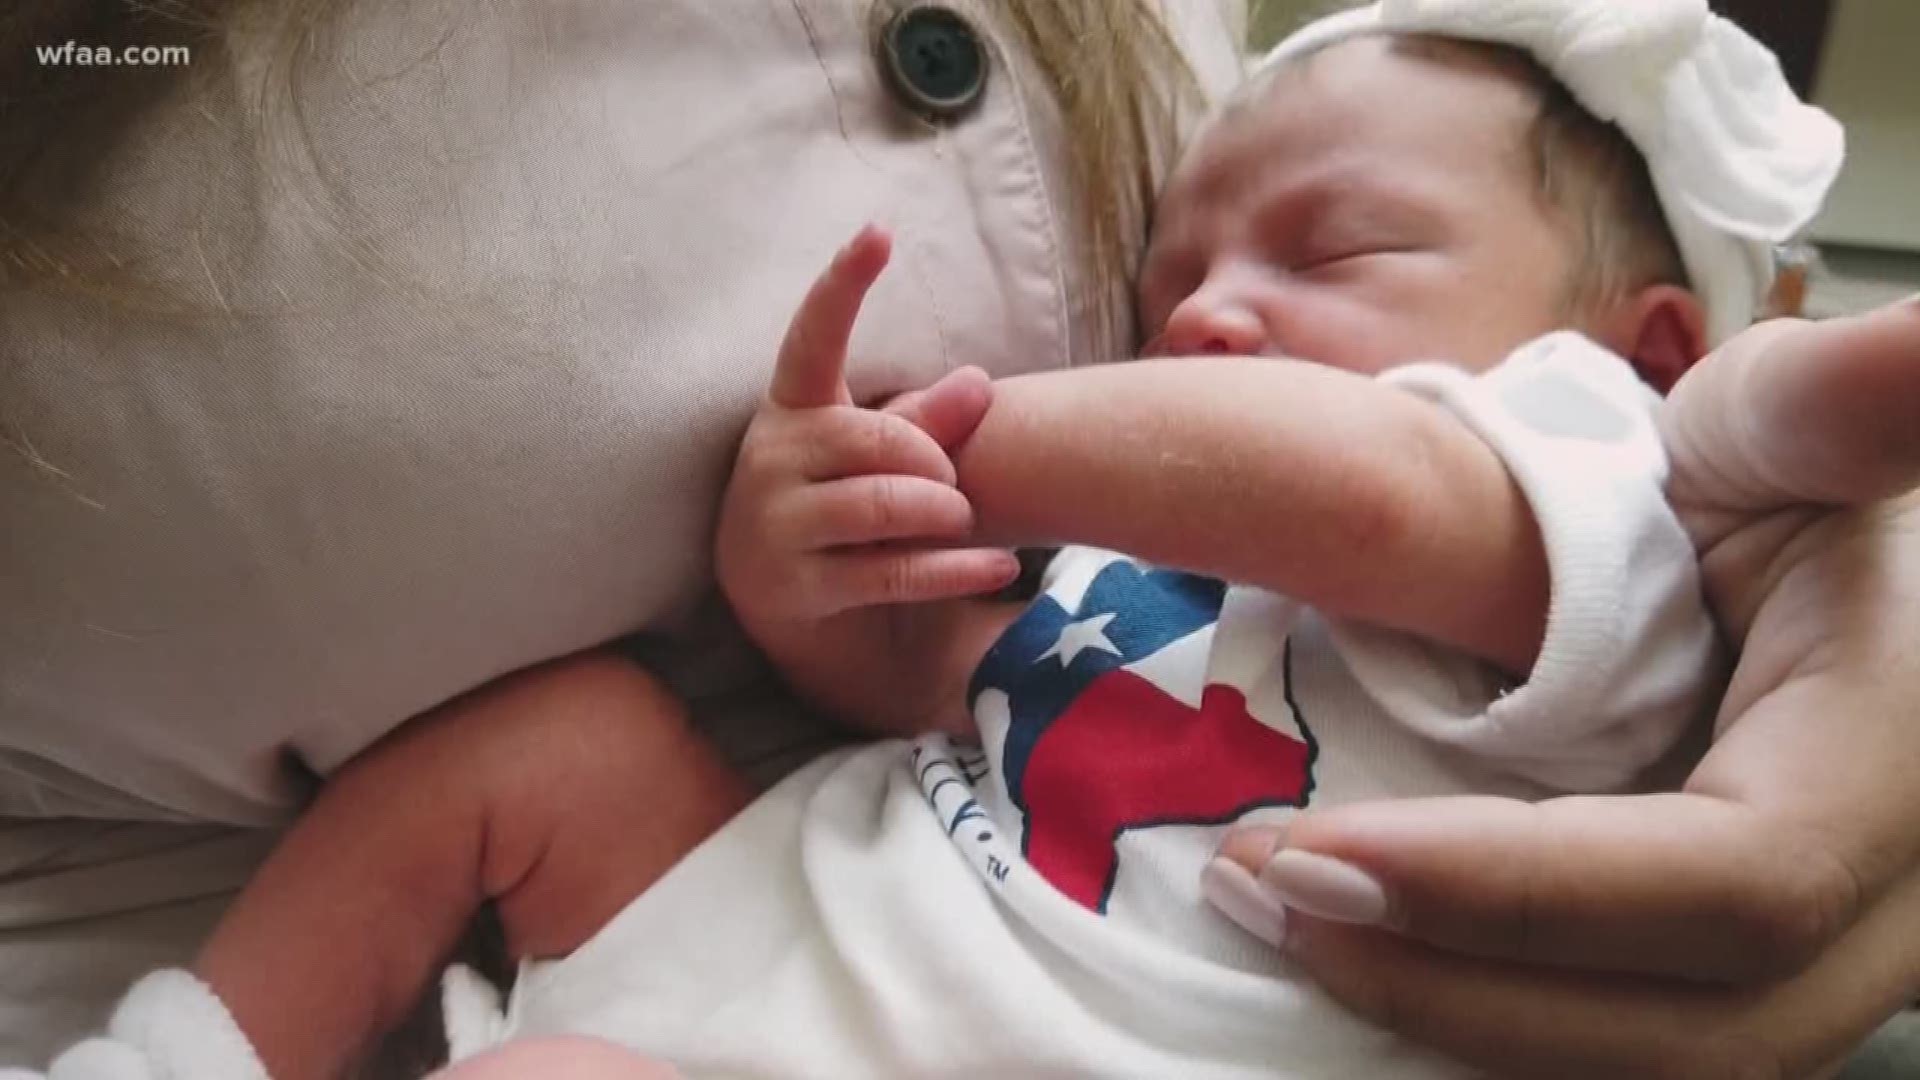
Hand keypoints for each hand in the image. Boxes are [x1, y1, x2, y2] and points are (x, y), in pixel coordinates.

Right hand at [715, 226, 1017, 733]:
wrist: (777, 598)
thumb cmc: (837, 505)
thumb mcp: (876, 455)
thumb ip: (926, 420)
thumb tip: (981, 382)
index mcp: (791, 408)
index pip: (812, 337)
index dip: (843, 283)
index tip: (879, 231)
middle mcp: (770, 458)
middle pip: (870, 438)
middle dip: (929, 459)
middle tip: (955, 483)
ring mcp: (773, 524)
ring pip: (878, 504)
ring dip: (939, 511)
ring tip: (964, 518)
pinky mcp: (793, 586)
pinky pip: (888, 571)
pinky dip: (953, 569)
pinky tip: (1000, 568)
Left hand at [1205, 299, 1919, 1077]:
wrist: (1835, 569)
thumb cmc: (1793, 485)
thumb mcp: (1793, 428)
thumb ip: (1833, 406)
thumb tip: (1915, 346)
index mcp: (1887, 763)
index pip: (1730, 885)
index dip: (1521, 895)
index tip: (1316, 852)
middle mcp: (1888, 901)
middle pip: (1689, 1027)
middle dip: (1452, 981)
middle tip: (1257, 890)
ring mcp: (1833, 961)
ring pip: (1660, 1063)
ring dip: (1457, 1016)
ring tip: (1287, 920)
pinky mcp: (1754, 974)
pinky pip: (1630, 1036)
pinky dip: (1494, 1017)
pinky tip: (1371, 950)